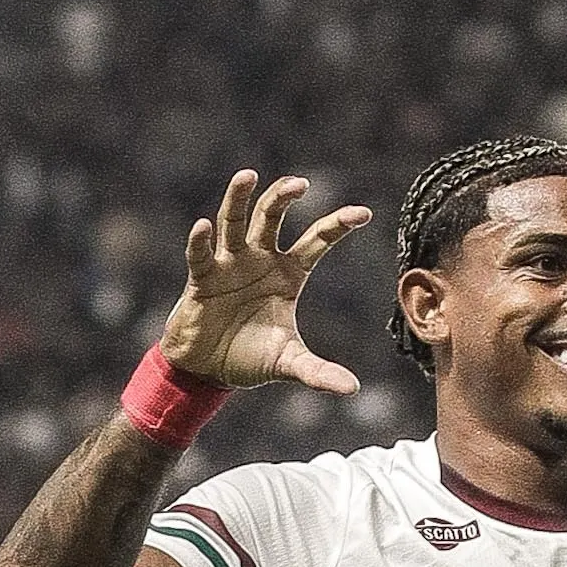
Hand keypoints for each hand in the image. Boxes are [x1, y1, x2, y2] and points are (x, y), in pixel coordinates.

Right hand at [160, 172, 373, 395]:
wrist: (207, 371)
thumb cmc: (249, 358)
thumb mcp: (288, 363)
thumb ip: (318, 372)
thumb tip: (353, 389)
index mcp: (288, 273)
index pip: (317, 241)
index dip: (338, 224)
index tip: (364, 213)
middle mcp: (260, 259)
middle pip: (272, 216)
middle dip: (284, 197)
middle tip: (301, 184)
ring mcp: (230, 264)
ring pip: (234, 221)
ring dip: (238, 198)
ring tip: (248, 176)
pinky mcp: (203, 277)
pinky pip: (201, 254)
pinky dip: (201, 240)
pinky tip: (204, 227)